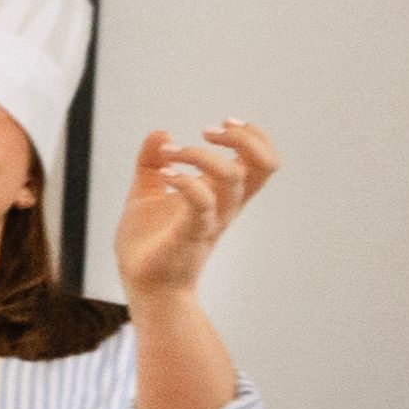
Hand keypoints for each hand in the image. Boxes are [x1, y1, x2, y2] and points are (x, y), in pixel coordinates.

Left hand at [116, 119, 275, 297]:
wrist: (143, 284)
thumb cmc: (149, 243)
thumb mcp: (146, 192)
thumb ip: (151, 163)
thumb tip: (161, 132)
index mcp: (223, 195)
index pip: (262, 160)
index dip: (252, 135)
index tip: (222, 124)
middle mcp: (226, 206)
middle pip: (265, 166)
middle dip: (243, 138)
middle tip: (207, 132)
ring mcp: (212, 220)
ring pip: (232, 178)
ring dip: (200, 155)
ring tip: (169, 153)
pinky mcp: (191, 234)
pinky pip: (202, 203)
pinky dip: (185, 181)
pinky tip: (165, 174)